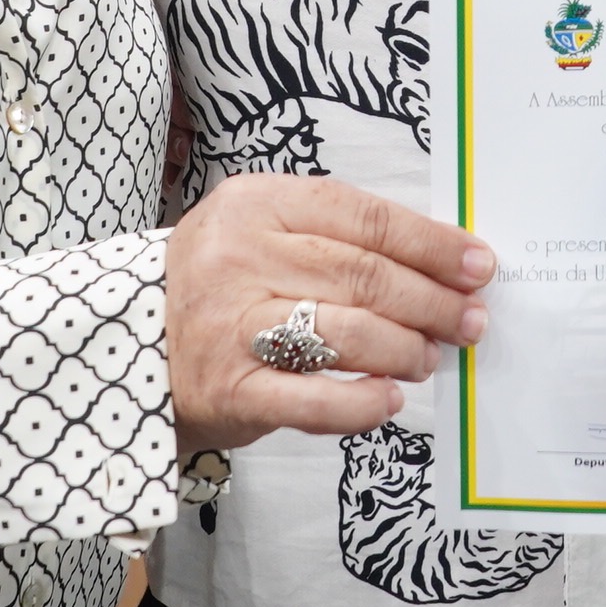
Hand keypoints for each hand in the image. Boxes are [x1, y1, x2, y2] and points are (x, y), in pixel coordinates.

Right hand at [165, 174, 492, 454]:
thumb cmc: (219, 288)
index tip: (477, 264)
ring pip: (345, 332)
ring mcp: (230, 325)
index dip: (430, 243)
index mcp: (256, 203)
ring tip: (429, 357)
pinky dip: (361, 403)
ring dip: (404, 348)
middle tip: (470, 320)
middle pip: (363, 275)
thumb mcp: (262, 233)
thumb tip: (437, 261)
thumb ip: (336, 238)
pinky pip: (312, 399)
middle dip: (431, 300)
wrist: (128, 349)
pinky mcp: (228, 389)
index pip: (364, 216)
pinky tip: (389, 400)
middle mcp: (239, 257)